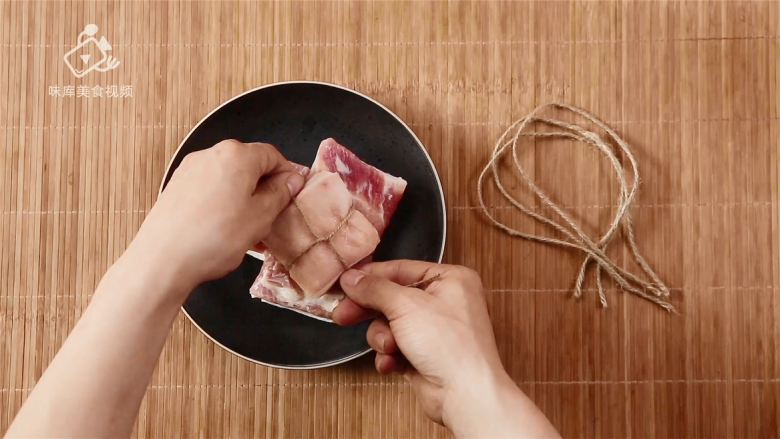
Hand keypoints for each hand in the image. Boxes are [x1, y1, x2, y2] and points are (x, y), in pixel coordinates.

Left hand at [129, 139, 303, 288]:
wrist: (163, 259)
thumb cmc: (214, 237)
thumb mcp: (260, 218)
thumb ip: (280, 194)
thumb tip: (291, 180)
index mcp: (236, 155)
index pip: (272, 155)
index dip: (287, 175)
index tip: (292, 195)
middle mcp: (211, 154)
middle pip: (248, 165)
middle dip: (264, 188)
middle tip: (272, 216)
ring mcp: (190, 170)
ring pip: (228, 179)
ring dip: (243, 198)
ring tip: (249, 229)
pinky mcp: (177, 187)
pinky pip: (210, 189)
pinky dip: (223, 203)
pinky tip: (225, 230)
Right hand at [334, 261, 558, 437]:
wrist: (464, 395)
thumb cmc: (449, 345)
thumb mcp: (405, 305)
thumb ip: (374, 288)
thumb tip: (351, 277)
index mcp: (450, 280)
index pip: (401, 270)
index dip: (371, 277)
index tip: (345, 284)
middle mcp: (445, 302)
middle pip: (393, 298)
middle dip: (370, 311)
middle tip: (343, 315)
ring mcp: (435, 330)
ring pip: (390, 325)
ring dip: (383, 338)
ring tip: (390, 348)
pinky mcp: (425, 355)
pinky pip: (396, 348)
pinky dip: (390, 356)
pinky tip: (392, 364)